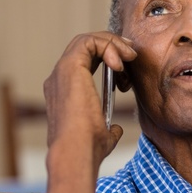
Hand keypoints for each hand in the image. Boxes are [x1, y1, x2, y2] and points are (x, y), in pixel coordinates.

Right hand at [43, 32, 137, 165]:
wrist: (77, 152)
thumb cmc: (88, 148)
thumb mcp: (102, 136)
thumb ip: (108, 128)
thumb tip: (116, 129)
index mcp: (64, 91)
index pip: (84, 62)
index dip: (108, 58)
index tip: (127, 69)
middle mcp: (59, 78)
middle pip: (84, 46)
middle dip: (111, 45)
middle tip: (132, 54)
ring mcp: (62, 71)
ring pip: (87, 40)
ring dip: (113, 43)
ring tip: (130, 56)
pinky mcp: (70, 67)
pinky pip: (89, 42)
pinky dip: (108, 45)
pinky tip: (120, 63)